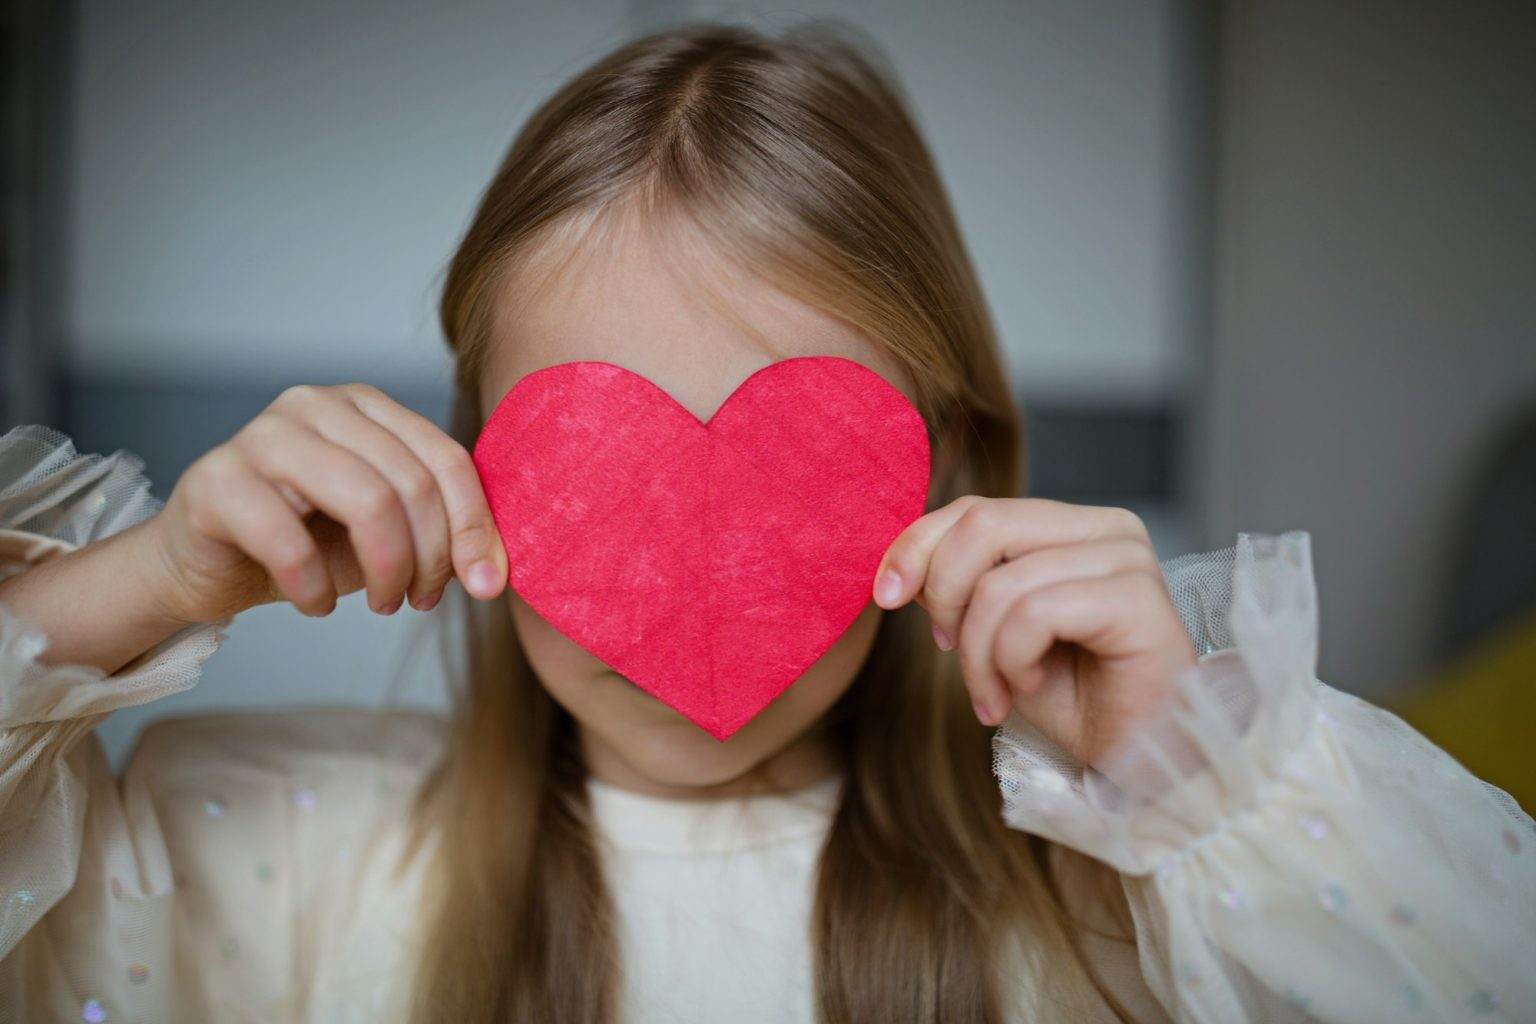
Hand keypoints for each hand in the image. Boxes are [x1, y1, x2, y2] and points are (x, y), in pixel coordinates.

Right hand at [141, 383, 507, 623]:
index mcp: (366, 406)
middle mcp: (316, 404)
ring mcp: (262, 435)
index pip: (446, 459)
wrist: (206, 562)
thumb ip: (439, 531)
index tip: (484, 586)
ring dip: (386, 570)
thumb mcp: (386, 533)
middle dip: (430, 558)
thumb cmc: (306, 541)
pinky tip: (318, 605)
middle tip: (418, 601)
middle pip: (412, 483)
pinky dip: (316, 588)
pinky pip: (290, 541)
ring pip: (365, 500)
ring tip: (380, 603)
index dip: (475, 527)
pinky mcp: (215, 480)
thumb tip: (493, 571)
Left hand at [871, 496, 1195, 768]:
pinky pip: (1034, 613)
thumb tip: (901, 563)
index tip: (885, 596)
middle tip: (948, 653)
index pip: (974, 509)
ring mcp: (1128, 559)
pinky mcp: (1139, 599)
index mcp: (1073, 527)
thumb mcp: (995, 635)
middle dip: (944, 597)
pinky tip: (1030, 687)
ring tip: (995, 694)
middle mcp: (1107, 529)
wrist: (1140, 763)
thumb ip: (958, 588)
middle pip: (982, 526)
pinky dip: (1012, 660)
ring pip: (1001, 582)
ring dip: (978, 653)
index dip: (916, 546)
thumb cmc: (1076, 701)